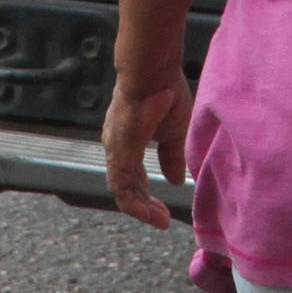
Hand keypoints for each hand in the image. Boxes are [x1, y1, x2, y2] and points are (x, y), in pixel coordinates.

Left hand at [101, 68, 192, 228]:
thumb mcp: (174, 133)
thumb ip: (172, 158)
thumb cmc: (164, 94)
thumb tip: (176, 181)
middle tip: (162, 217)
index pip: (132, 173)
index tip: (163, 207)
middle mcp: (117, 147)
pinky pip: (122, 189)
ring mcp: (115, 151)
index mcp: (128, 140)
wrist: (153, 74)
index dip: (146, 192)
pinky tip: (152, 214)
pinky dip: (137, 205)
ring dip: (141, 209)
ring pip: (122, 191)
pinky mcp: (118, 154)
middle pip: (126, 185)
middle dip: (144, 203)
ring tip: (160, 219)